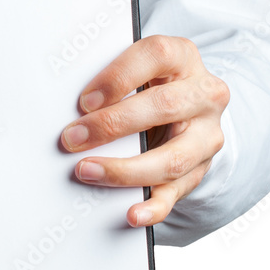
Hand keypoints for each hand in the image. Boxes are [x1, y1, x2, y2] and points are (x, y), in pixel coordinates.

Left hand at [60, 35, 228, 226]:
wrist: (189, 104)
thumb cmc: (150, 81)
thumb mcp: (136, 69)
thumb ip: (110, 80)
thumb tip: (63, 104)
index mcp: (182, 57)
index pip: (156, 56)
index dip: (118, 77)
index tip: (84, 101)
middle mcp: (204, 94)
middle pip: (163, 107)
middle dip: (112, 125)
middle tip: (72, 138)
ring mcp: (206, 134)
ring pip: (172, 157)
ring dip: (125, 170)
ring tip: (87, 171)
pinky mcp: (201, 167)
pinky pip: (179, 191)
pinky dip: (154, 206)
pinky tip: (132, 213)